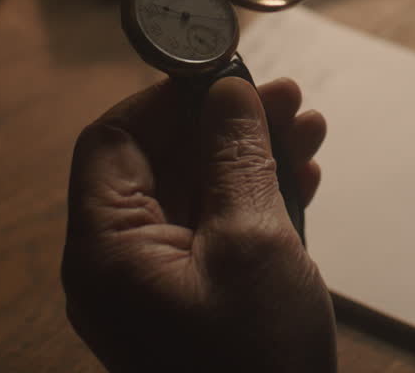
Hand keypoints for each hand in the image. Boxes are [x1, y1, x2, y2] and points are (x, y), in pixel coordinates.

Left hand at [61, 76, 334, 372]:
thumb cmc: (256, 362)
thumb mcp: (253, 243)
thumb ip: (237, 157)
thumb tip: (227, 91)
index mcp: (106, 250)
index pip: (113, 141)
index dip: (166, 97)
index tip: (223, 72)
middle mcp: (118, 265)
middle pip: (160, 163)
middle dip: (225, 124)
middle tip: (286, 97)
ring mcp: (155, 287)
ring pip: (194, 194)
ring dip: (250, 157)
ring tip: (309, 128)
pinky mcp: (190, 302)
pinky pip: (212, 232)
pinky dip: (254, 201)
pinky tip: (302, 179)